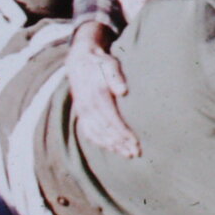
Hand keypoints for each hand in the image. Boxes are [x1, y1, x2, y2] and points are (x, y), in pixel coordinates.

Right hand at [66, 26, 139, 157]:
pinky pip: (88, 132)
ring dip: (112, 146)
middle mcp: (87, 106)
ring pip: (97, 134)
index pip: (111, 120)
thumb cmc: (100, 62)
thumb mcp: (109, 63)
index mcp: (97, 95)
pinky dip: (99, 142)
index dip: (123, 133)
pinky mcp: (81, 113)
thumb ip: (115, 76)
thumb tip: (123, 91)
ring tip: (126, 154)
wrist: (79, 60)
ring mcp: (83, 111)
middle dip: (120, 143)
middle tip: (135, 153)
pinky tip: (110, 148)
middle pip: (105, 130)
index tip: (135, 142)